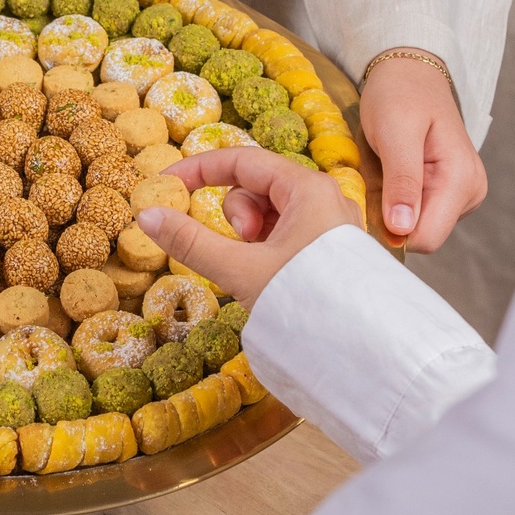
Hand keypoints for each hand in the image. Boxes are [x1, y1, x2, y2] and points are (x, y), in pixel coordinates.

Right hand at [136, 148, 362, 307]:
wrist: (367, 354)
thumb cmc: (308, 303)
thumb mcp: (241, 269)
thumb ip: (191, 241)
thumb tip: (147, 216)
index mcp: (307, 188)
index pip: (241, 159)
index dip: (199, 169)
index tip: (168, 184)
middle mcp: (324, 198)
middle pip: (256, 185)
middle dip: (235, 212)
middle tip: (239, 243)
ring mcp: (330, 225)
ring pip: (270, 211)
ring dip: (250, 232)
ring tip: (257, 266)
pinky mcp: (331, 251)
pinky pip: (286, 233)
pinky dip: (266, 247)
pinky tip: (270, 274)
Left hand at [359, 49, 485, 252]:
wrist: (408, 75)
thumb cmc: (398, 96)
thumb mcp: (395, 132)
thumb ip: (402, 181)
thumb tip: (402, 229)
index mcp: (461, 180)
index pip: (427, 237)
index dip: (392, 230)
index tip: (365, 205)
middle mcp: (468, 192)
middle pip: (422, 236)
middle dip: (391, 220)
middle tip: (368, 184)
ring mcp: (459, 194)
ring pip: (417, 227)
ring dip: (392, 209)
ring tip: (380, 175)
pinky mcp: (445, 192)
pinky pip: (416, 213)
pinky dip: (396, 202)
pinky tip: (388, 177)